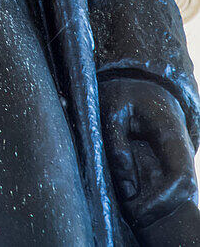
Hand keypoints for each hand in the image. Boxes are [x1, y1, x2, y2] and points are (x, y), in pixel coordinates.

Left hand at [99, 77, 196, 228]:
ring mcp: (177, 156)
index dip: (164, 200)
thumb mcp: (111, 110)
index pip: (181, 176)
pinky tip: (133, 201)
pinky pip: (170, 186)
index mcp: (170, 132)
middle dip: (161, 210)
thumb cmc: (122, 93)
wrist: (138, 82)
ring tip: (129, 209)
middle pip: (186, 190)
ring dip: (157, 207)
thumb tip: (128, 188)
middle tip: (131, 215)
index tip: (138, 210)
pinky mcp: (169, 162)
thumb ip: (117, 144)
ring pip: (180, 192)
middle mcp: (180, 147)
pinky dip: (155, 199)